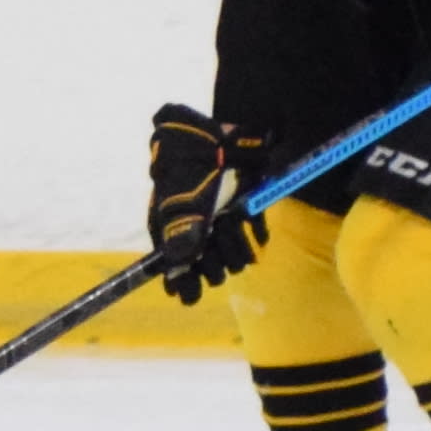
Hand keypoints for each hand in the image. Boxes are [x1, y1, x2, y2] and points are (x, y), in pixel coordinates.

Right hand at [143, 103, 270, 302]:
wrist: (213, 137)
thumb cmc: (187, 170)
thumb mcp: (178, 205)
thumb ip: (179, 238)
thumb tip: (176, 269)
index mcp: (173, 236)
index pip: (178, 276)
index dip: (186, 286)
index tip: (193, 293)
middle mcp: (198, 236)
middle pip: (211, 271)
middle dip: (216, 262)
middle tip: (214, 239)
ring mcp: (223, 225)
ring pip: (236, 259)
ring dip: (237, 247)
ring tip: (231, 225)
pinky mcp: (245, 212)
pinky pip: (256, 238)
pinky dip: (257, 237)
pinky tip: (255, 235)